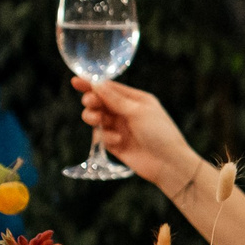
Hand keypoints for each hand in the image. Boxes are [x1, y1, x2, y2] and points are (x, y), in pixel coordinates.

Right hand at [76, 78, 201, 189]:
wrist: (169, 164)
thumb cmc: (160, 133)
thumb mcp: (138, 112)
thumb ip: (115, 99)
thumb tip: (97, 83)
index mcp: (136, 100)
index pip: (110, 88)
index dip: (92, 85)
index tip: (75, 81)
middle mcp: (127, 112)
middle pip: (100, 102)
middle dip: (92, 102)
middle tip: (91, 104)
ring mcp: (121, 128)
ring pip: (97, 119)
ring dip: (94, 118)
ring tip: (98, 121)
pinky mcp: (116, 144)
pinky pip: (101, 137)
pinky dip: (106, 137)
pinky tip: (119, 141)